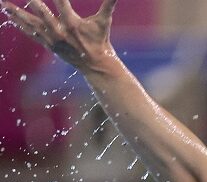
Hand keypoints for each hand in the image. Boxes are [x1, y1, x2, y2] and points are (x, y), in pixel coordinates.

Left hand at [1, 0, 116, 69]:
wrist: (96, 64)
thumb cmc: (100, 40)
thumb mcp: (104, 21)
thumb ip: (109, 4)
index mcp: (73, 23)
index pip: (60, 1)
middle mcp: (60, 31)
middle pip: (40, 11)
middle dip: (31, 1)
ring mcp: (51, 38)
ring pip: (30, 22)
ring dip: (15, 12)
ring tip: (3, 3)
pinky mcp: (47, 44)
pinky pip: (29, 32)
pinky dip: (19, 23)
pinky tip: (9, 15)